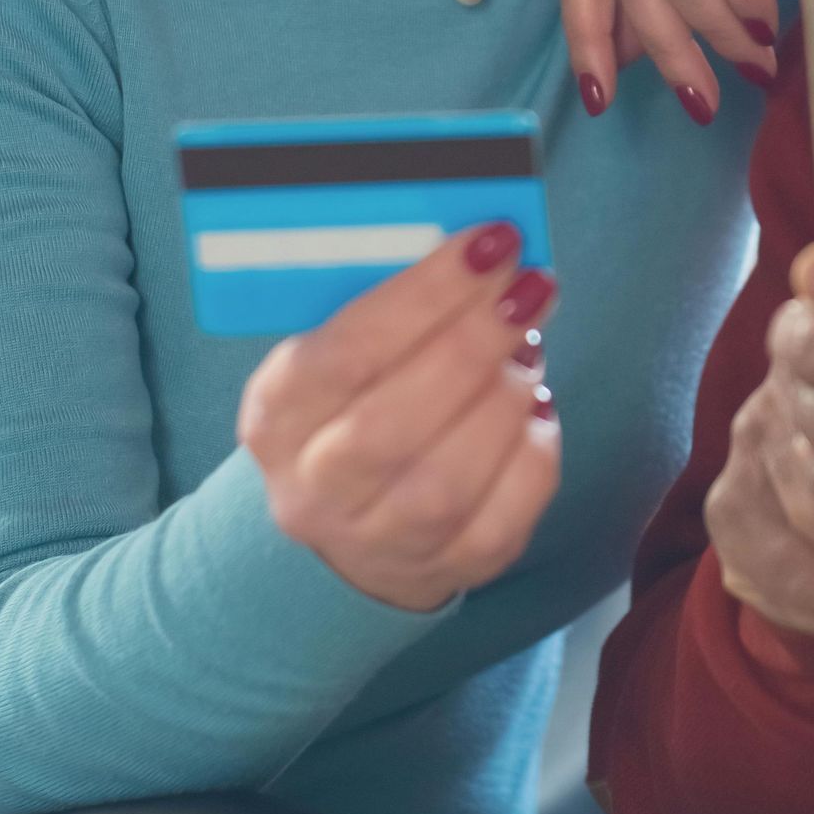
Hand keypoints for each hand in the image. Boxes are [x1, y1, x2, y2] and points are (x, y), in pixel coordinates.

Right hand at [236, 223, 560, 610]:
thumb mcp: (336, 352)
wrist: (345, 530)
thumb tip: (483, 250)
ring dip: (506, 398)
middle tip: (529, 286)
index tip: (490, 243)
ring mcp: (379, 540)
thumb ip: (391, 306)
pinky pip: (503, 519)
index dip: (426, 295)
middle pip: (393, 423)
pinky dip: (532, 452)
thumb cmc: (352, 408)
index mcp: (278, 414)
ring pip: (448, 479)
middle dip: (474, 343)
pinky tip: (536, 407)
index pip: (347, 352)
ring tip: (529, 345)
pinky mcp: (447, 570)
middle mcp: (314, 487)